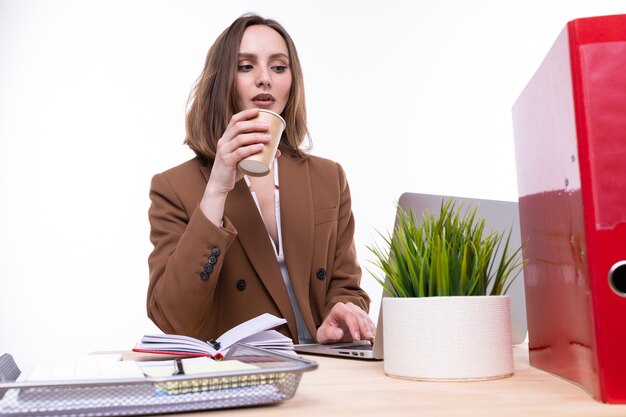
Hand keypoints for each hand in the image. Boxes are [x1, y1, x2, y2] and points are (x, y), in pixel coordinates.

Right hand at [199, 108, 280, 223]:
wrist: (219, 184)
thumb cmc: (233, 169)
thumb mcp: (243, 158)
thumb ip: (258, 153)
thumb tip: (277, 152)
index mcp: (226, 137)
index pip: (234, 120)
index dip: (246, 113)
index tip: (258, 111)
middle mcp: (223, 142)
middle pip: (238, 127)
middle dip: (254, 124)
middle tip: (267, 126)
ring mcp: (224, 151)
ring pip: (240, 139)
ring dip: (256, 136)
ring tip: (268, 138)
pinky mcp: (227, 162)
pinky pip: (240, 152)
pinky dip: (251, 148)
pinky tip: (260, 147)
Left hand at [317, 302, 375, 343]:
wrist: (331, 332)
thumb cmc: (327, 332)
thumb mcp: (323, 334)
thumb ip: (328, 333)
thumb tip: (339, 333)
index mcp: (338, 309)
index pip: (348, 315)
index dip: (353, 326)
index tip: (356, 337)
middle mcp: (349, 308)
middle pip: (359, 316)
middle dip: (364, 328)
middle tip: (367, 339)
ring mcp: (358, 311)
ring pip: (366, 319)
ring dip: (370, 330)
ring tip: (372, 340)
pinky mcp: (364, 317)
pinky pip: (370, 323)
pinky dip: (372, 331)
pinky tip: (374, 338)